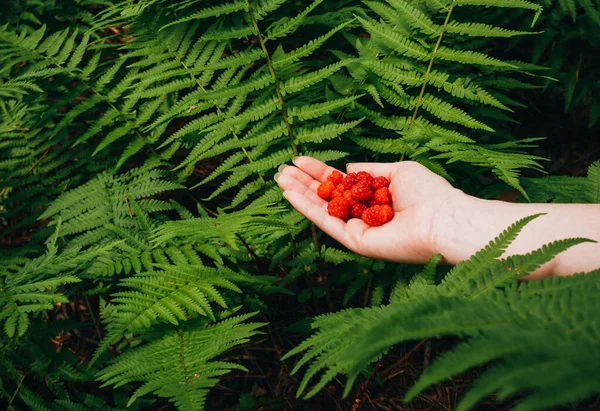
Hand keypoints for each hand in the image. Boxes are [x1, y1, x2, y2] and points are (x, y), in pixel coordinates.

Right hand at [275, 156, 463, 263]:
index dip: (320, 172)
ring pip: (322, 210)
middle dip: (304, 183)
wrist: (442, 219)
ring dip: (299, 194)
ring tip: (279, 177)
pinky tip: (290, 193)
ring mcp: (358, 230)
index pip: (341, 184)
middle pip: (327, 198)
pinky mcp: (355, 242)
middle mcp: (364, 216)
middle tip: (283, 169)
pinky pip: (326, 223)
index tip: (301, 160)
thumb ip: (370, 171)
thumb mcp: (397, 171)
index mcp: (374, 199)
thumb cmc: (429, 194)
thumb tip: (347, 167)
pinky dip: (306, 208)